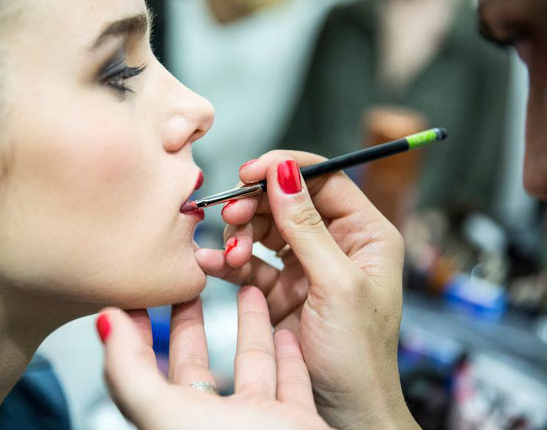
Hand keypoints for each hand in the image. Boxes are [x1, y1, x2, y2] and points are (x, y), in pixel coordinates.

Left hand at [96, 287, 331, 429]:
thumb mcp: (167, 414)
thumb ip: (129, 371)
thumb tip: (102, 322)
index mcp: (176, 422)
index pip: (146, 373)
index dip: (135, 337)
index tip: (132, 299)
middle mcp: (214, 424)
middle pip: (196, 365)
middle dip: (189, 324)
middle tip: (185, 287)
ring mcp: (256, 424)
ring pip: (251, 367)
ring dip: (248, 329)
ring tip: (246, 290)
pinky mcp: (296, 425)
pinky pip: (291, 384)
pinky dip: (289, 358)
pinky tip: (286, 332)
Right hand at [196, 151, 418, 428]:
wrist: (345, 412)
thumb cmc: (360, 356)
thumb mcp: (336, 285)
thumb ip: (307, 228)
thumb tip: (285, 174)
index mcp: (365, 234)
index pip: (324, 179)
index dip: (284, 170)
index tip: (251, 172)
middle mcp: (336, 244)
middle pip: (287, 201)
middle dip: (255, 205)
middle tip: (230, 214)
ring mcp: (306, 265)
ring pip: (263, 229)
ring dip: (239, 235)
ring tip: (229, 253)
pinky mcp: (281, 288)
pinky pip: (249, 263)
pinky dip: (228, 261)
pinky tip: (211, 264)